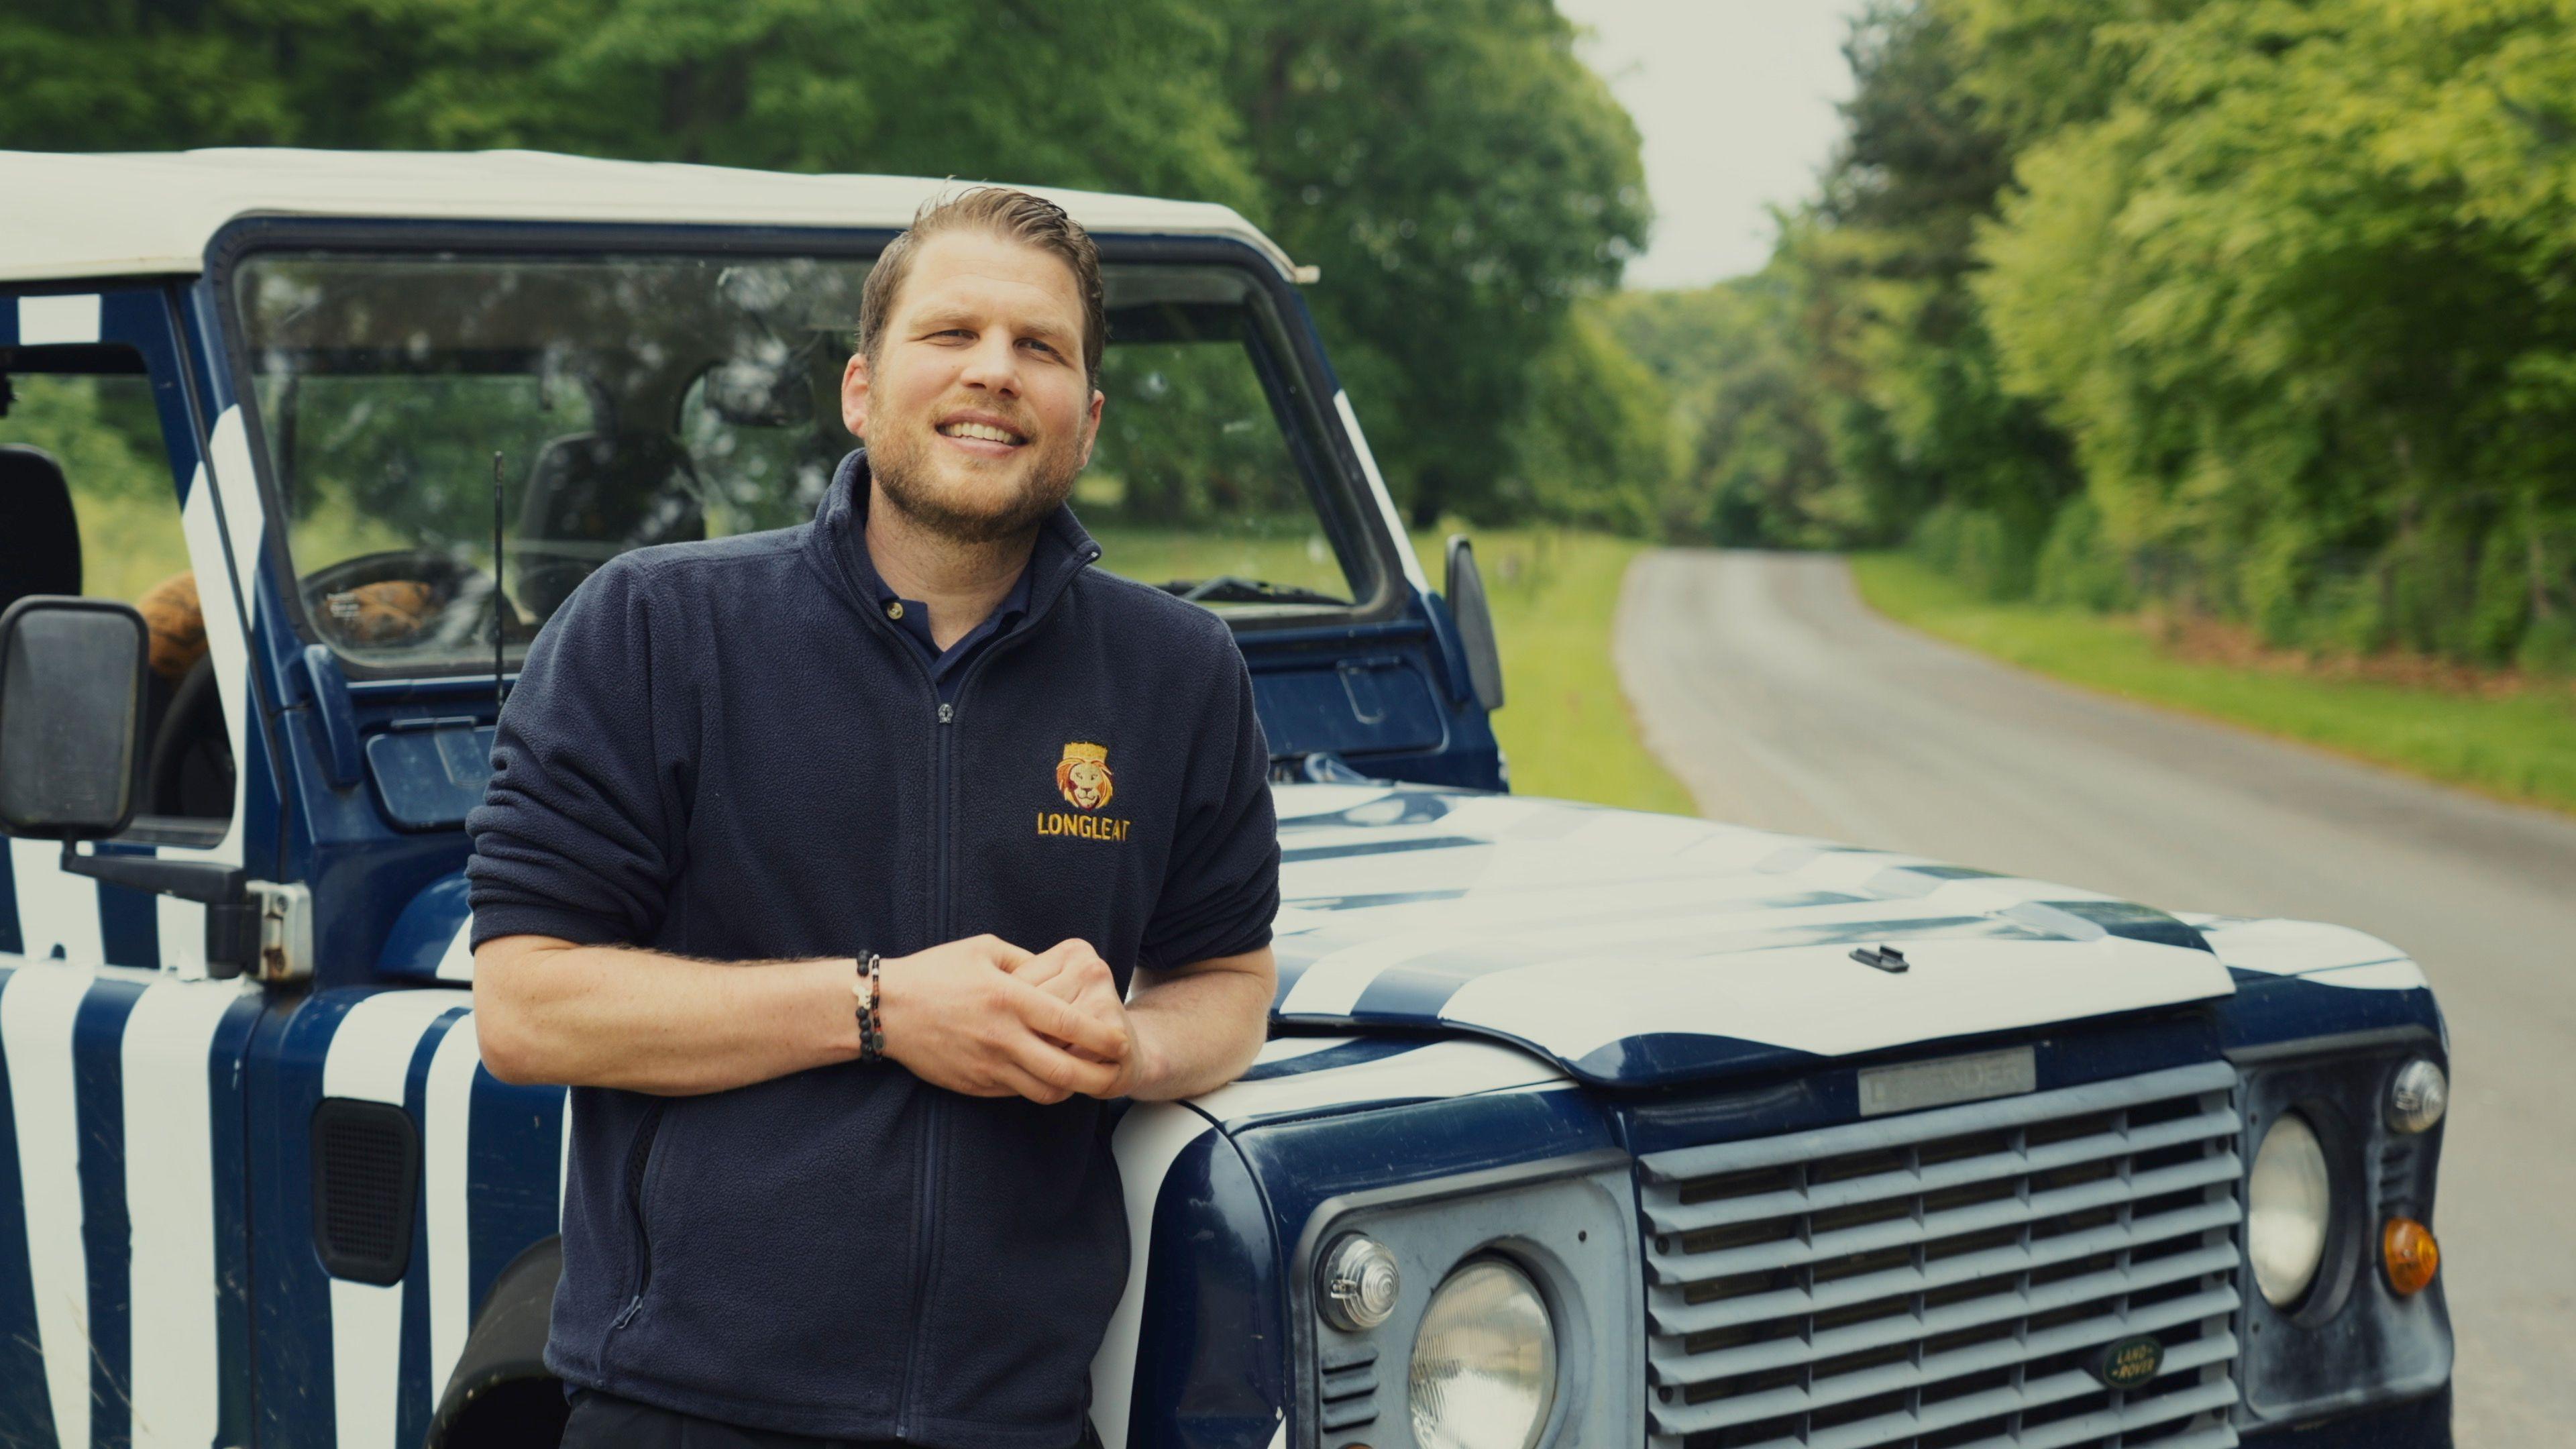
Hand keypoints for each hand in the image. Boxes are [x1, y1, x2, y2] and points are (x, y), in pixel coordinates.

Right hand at [871, 935, 1126, 1103]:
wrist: (885, 1009)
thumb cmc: (936, 971)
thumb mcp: (985, 950)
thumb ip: (1027, 962)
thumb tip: (1058, 972)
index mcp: (1009, 999)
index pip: (1070, 1024)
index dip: (1103, 1036)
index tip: (1123, 1040)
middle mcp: (1002, 1037)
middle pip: (1065, 1071)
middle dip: (1098, 1076)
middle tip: (1115, 1072)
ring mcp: (987, 1066)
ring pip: (1044, 1092)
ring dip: (1069, 1087)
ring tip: (1081, 1075)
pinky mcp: (974, 1084)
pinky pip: (1017, 1094)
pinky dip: (1037, 1087)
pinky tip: (1042, 1073)